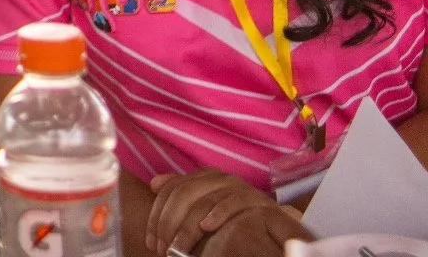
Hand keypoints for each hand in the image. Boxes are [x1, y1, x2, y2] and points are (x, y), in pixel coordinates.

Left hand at [146, 170, 294, 256]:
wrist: (277, 233)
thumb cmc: (237, 225)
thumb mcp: (206, 212)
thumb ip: (183, 198)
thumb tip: (154, 183)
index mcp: (209, 179)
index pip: (174, 188)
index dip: (158, 213)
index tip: (150, 239)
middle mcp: (225, 180)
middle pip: (185, 192)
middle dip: (167, 222)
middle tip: (160, 248)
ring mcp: (243, 189)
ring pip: (205, 200)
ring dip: (187, 228)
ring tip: (177, 248)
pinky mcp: (260, 202)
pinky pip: (234, 202)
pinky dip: (217, 214)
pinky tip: (205, 227)